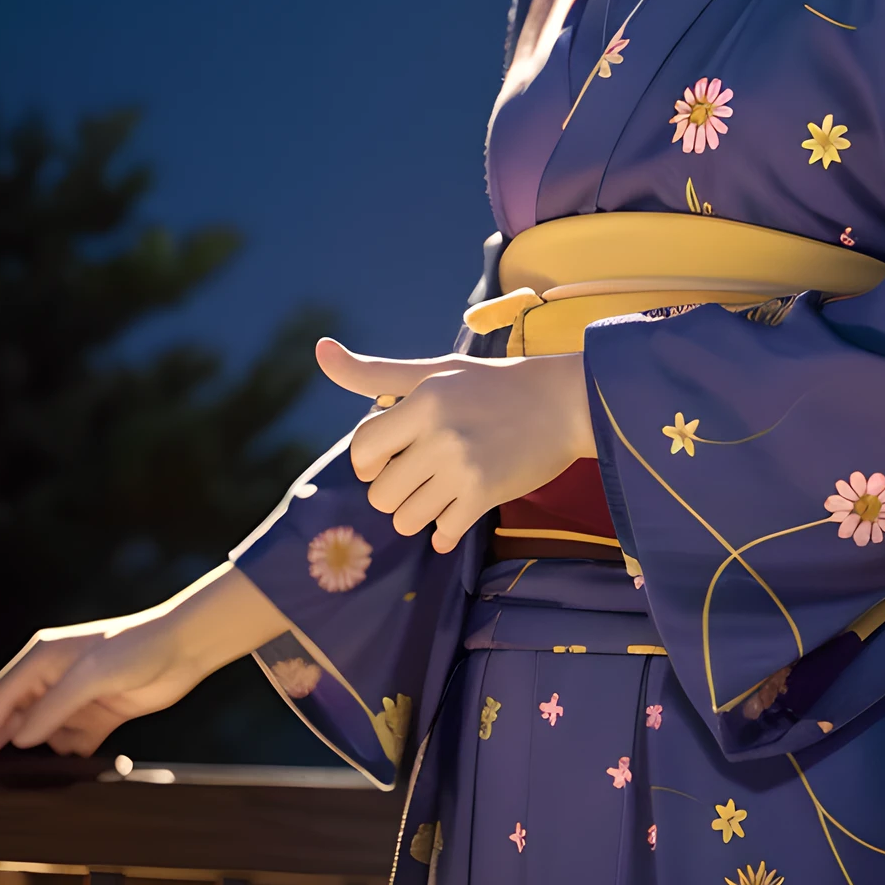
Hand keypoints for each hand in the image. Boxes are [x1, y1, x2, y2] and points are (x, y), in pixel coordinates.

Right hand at [0, 564, 289, 762]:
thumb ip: (52, 708)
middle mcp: (54, 678)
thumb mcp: (89, 676)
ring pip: (43, 736)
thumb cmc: (135, 648)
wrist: (185, 648)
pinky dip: (67, 758)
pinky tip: (64, 772)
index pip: (2, 695)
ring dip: (39, 754)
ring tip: (29, 779)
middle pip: (17, 718)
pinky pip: (71, 745)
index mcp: (43, 658)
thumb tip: (20, 739)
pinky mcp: (98, 717)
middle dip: (7, 744)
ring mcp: (76, 699)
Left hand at [317, 339, 596, 552]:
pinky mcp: (487, 494)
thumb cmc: (493, 384)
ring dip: (419, 512)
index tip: (395, 453)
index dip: (370, 460)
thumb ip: (374, 372)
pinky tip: (460, 510)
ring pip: (405, 519)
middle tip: (422, 473)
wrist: (565, 401)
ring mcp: (463, 466)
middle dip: (394, 490)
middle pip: (379, 493)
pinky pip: (442, 534)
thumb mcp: (434, 371)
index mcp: (423, 399)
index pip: (362, 450)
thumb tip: (319, 350)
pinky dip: (446, 531)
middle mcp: (439, 433)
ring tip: (442, 491)